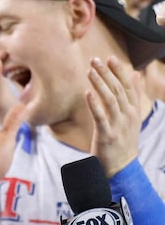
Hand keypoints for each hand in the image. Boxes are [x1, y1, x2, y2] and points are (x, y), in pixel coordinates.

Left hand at [86, 55, 145, 175]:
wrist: (122, 166)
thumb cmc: (124, 139)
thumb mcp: (132, 116)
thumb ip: (133, 95)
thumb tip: (135, 74)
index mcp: (133, 110)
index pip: (127, 86)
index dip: (119, 71)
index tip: (110, 58)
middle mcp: (127, 115)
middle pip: (118, 90)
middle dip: (106, 73)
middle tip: (95, 59)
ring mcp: (118, 125)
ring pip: (110, 100)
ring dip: (100, 83)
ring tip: (90, 70)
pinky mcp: (107, 135)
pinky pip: (100, 116)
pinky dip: (94, 104)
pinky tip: (87, 92)